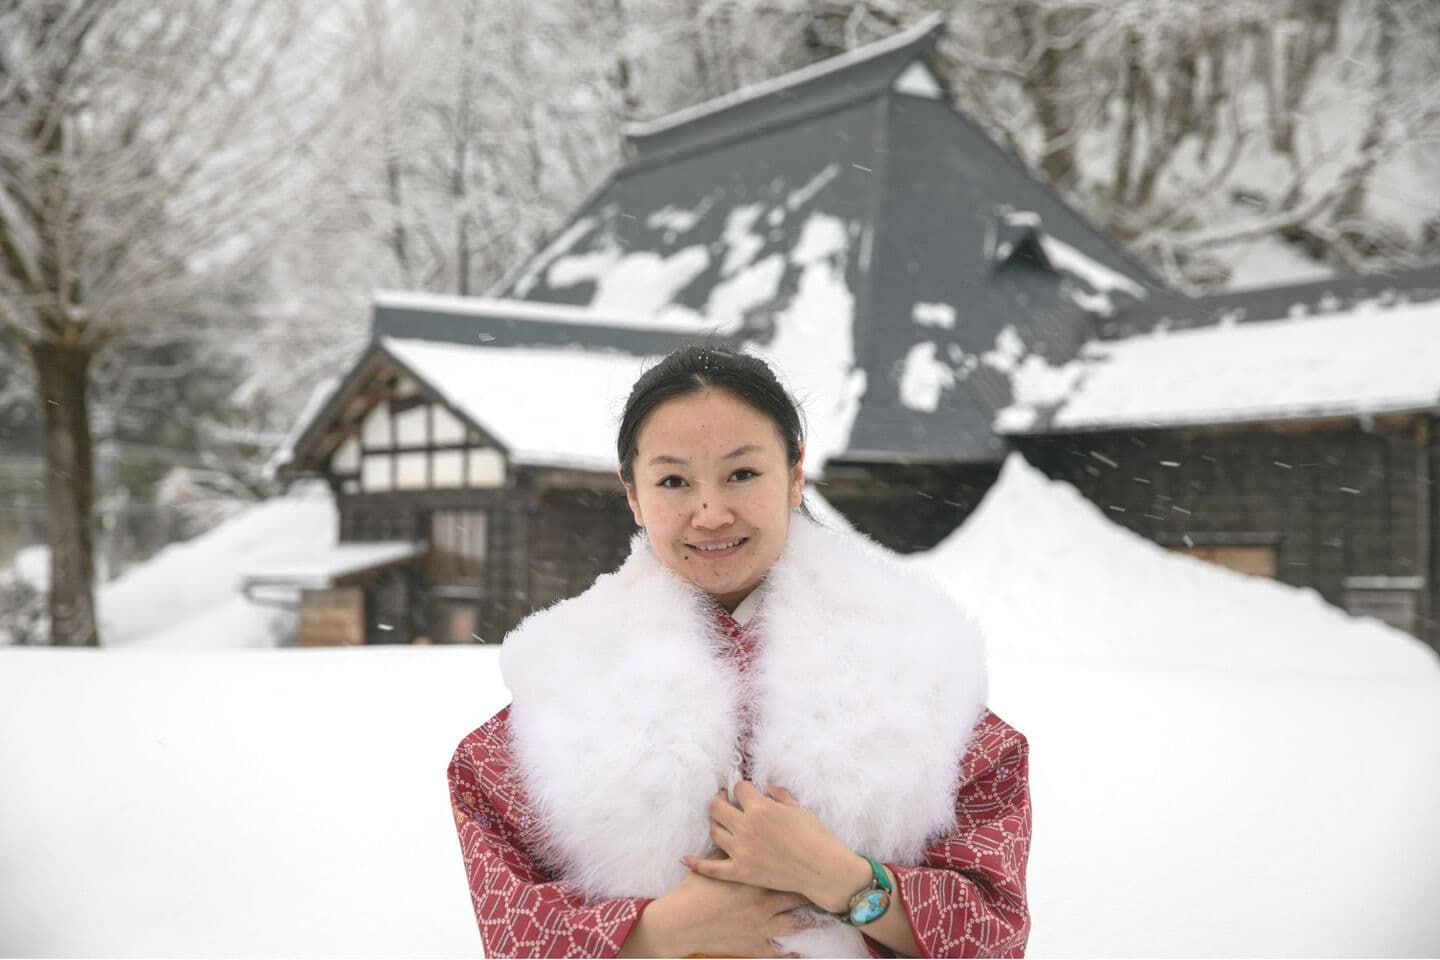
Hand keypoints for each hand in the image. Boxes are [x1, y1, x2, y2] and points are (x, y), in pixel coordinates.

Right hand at [620, 860, 813, 958]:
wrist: (680, 924)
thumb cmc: (693, 892)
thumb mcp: (712, 865)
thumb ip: (728, 848)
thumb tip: (735, 828)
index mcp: (755, 877)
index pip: (785, 864)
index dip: (798, 858)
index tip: (808, 854)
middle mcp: (762, 900)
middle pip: (796, 891)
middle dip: (810, 886)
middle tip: (820, 880)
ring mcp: (762, 924)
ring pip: (796, 922)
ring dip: (807, 918)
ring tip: (818, 913)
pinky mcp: (756, 945)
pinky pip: (779, 950)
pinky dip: (790, 952)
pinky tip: (800, 951)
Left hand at [683, 783, 873, 914]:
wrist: (822, 869)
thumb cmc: (815, 836)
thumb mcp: (798, 808)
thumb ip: (779, 795)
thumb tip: (767, 789)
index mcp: (760, 808)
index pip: (739, 788)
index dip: (743, 789)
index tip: (748, 793)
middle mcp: (746, 827)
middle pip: (717, 807)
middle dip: (721, 800)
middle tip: (726, 802)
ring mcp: (741, 850)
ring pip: (714, 832)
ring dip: (717, 825)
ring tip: (724, 825)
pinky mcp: (740, 872)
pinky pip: (712, 868)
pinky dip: (697, 863)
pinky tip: (685, 858)